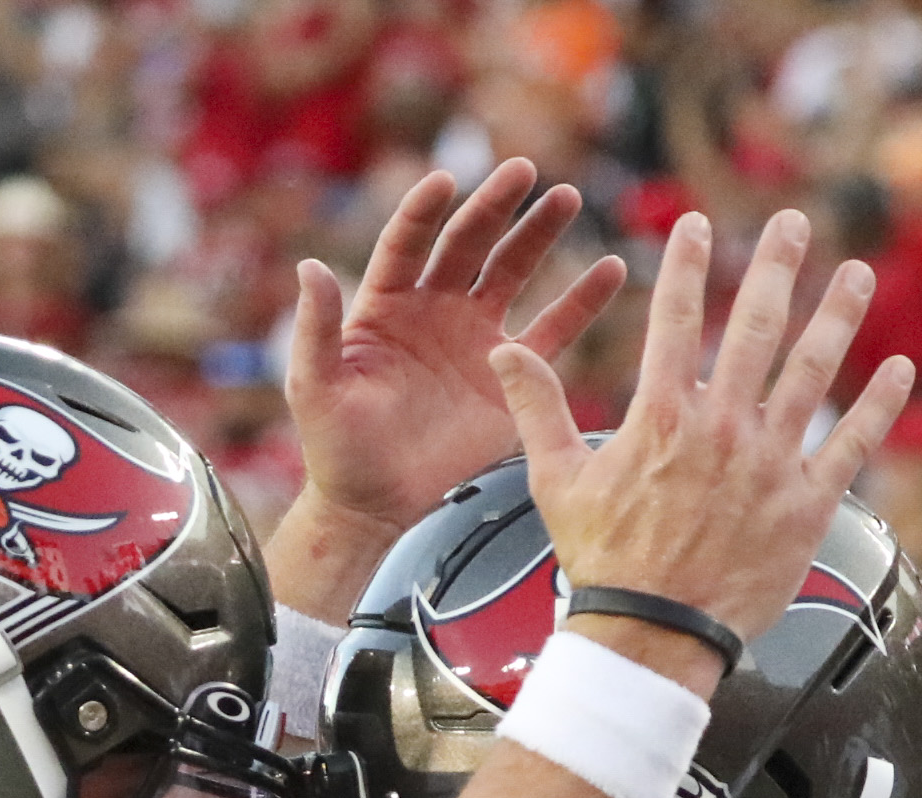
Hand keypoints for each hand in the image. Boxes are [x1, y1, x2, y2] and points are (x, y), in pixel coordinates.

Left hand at [274, 161, 625, 612]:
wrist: (377, 502)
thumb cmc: (335, 446)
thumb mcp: (314, 386)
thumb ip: (315, 328)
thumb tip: (309, 266)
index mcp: (386, 303)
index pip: (408, 243)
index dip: (424, 212)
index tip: (446, 181)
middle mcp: (434, 309)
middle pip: (469, 243)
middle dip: (496, 205)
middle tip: (524, 170)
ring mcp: (476, 338)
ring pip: (512, 272)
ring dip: (539, 234)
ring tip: (567, 198)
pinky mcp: (510, 375)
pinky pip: (553, 330)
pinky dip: (583, 301)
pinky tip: (612, 268)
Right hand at [492, 207, 915, 663]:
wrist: (652, 635)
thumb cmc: (605, 564)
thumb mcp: (556, 481)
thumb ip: (537, 408)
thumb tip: (505, 352)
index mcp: (662, 416)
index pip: (676, 318)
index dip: (688, 265)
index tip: (698, 225)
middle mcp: (722, 428)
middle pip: (756, 328)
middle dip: (777, 267)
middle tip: (795, 224)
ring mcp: (769, 464)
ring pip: (812, 373)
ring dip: (837, 318)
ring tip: (857, 275)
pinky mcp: (806, 505)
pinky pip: (852, 445)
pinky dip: (879, 405)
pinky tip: (901, 368)